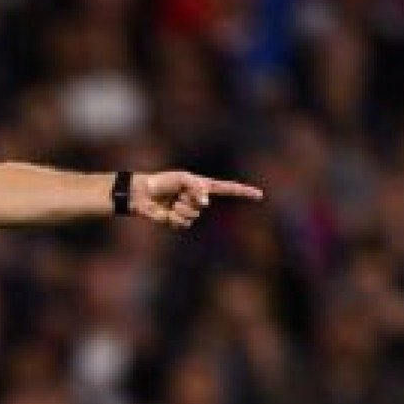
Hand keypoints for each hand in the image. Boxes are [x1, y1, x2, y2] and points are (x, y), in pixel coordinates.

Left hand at [133, 172, 262, 228]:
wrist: (144, 194)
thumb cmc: (163, 182)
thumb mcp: (183, 179)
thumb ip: (198, 188)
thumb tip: (205, 204)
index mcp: (203, 186)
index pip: (228, 189)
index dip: (243, 192)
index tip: (259, 195)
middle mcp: (199, 200)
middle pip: (202, 205)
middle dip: (188, 199)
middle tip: (176, 194)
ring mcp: (190, 211)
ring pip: (193, 216)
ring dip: (180, 209)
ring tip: (171, 203)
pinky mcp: (178, 222)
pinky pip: (183, 224)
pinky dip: (174, 218)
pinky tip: (167, 213)